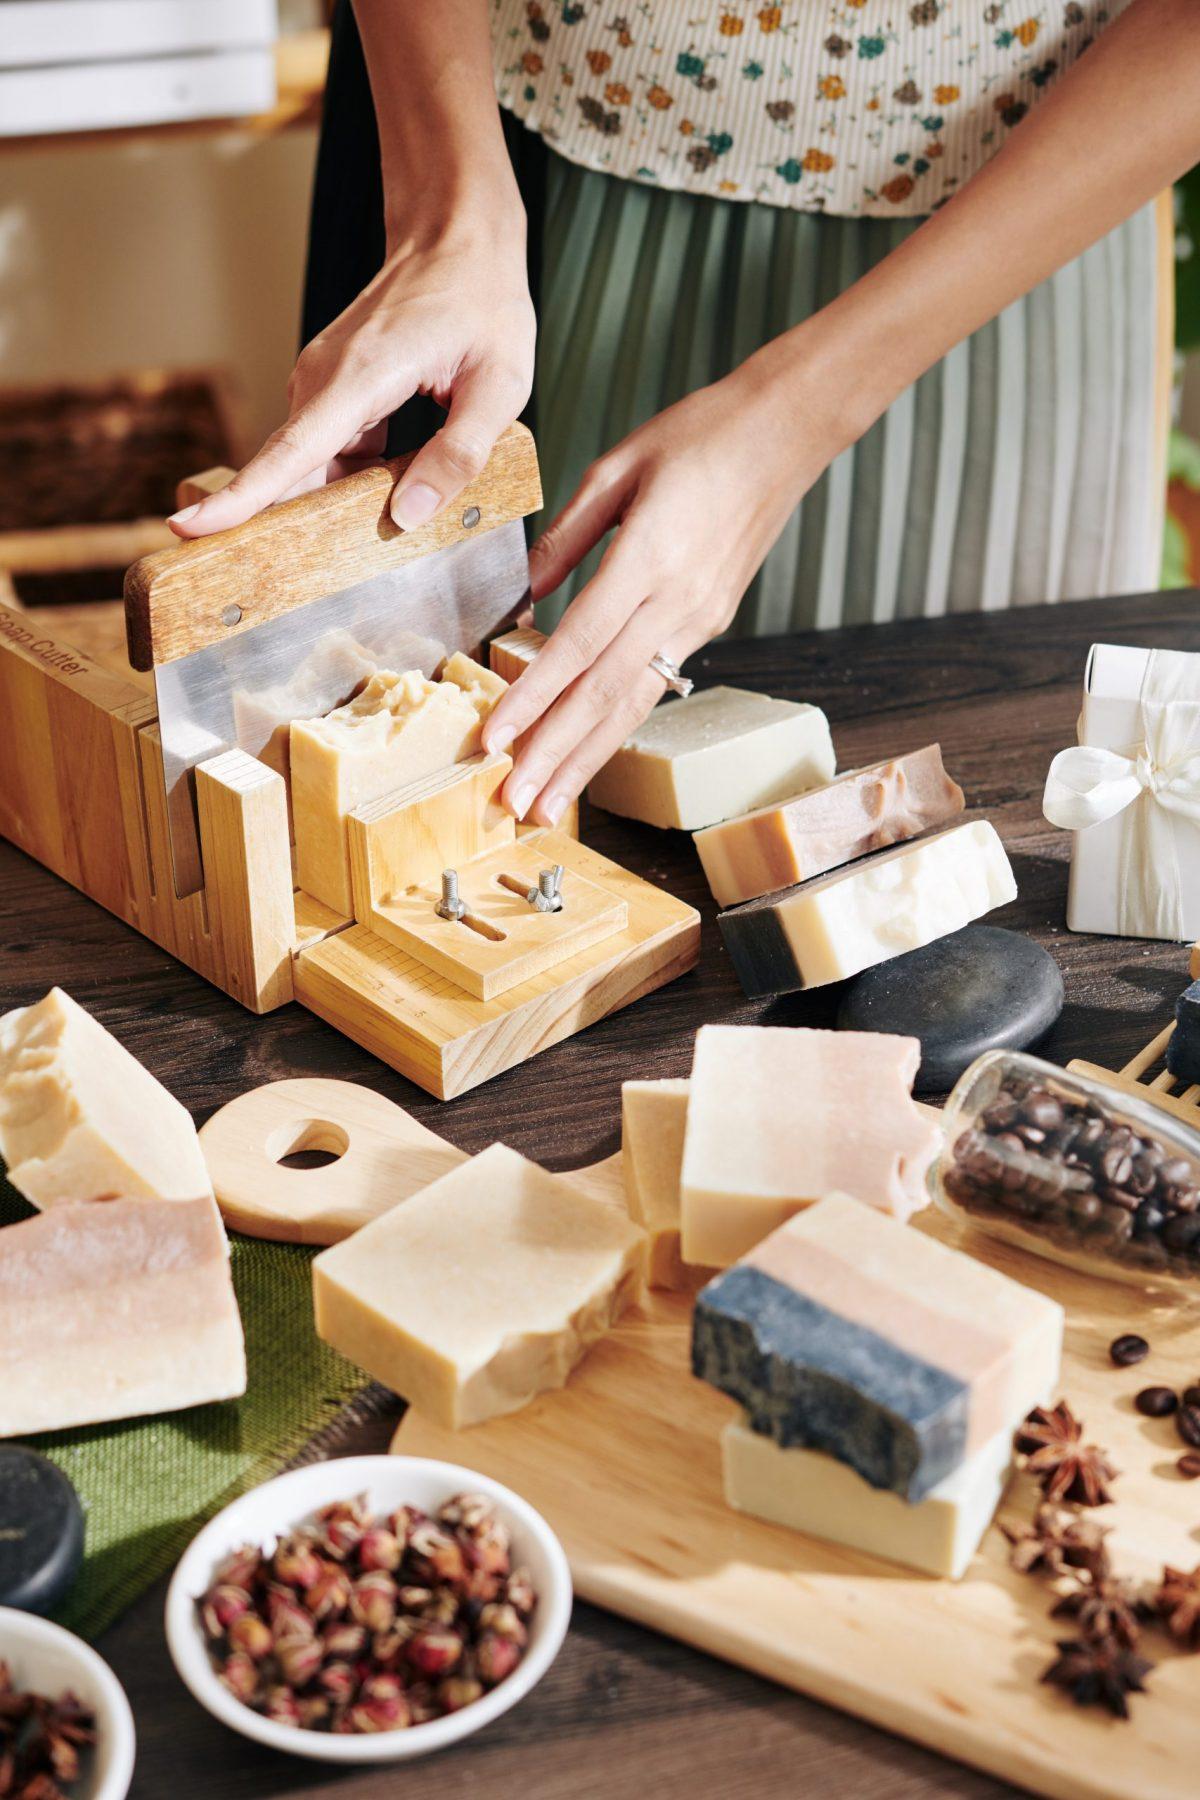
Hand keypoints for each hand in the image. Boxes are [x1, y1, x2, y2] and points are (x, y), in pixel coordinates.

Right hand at [168, 210, 534, 538]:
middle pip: (290, 472)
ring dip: (335, 506)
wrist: (457, 235)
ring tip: (372, 534)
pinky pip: (330, 452)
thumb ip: (459, 455)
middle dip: (285, 528)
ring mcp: (323, 384)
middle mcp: (324, 380)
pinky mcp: (335, 392)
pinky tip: (390, 495)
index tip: (189, 527)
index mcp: (359, 376)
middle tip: (290, 583)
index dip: (241, 498)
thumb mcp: (499, 384)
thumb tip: (409, 516)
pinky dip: (352, 482)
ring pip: (312, 466)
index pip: (289, 452)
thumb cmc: (481, 300)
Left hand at [481, 357, 838, 824]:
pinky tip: (588, 755)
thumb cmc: (700, 435)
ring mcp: (699, 619)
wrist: (786, 432)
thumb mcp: (616, 467)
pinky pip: (653, 686)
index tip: (493, 739)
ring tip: (548, 802)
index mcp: (650, 558)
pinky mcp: (709, 622)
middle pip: (604, 694)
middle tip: (514, 802)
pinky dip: (615, 728)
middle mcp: (677, 602)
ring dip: (585, 759)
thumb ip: (566, 536)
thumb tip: (520, 595)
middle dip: (553, 754)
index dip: (533, 698)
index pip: (578, 645)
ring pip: (632, 704)